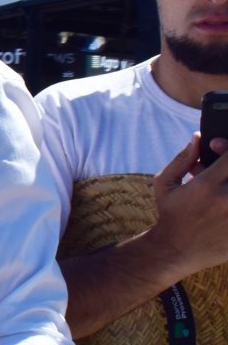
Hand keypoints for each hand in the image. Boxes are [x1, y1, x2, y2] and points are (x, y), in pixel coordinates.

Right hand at [147, 133, 227, 276]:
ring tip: (221, 186)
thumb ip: (182, 159)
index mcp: (206, 186)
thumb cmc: (171, 212)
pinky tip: (223, 203)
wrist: (177, 250)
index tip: (218, 148)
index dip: (226, 146)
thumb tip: (197, 137)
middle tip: (223, 168)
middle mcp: (226, 200)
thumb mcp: (165, 183)